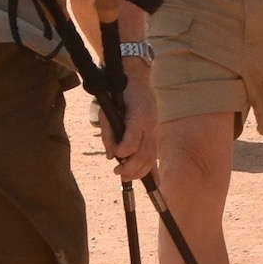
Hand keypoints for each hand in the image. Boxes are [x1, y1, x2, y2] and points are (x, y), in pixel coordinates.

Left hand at [109, 54, 162, 181]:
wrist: (136, 79)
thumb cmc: (119, 93)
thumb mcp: (107, 109)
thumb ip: (108, 132)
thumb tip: (111, 155)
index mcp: (139, 116)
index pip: (133, 141)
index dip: (123, 151)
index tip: (114, 157)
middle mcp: (150, 125)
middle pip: (144, 154)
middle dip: (130, 168)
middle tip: (117, 172)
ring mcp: (155, 130)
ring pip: (151, 158)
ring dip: (138, 171)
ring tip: (125, 175)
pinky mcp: (155, 134)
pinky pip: (155, 155)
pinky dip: (153, 170)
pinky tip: (154, 183)